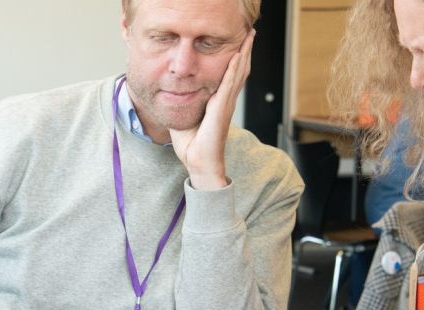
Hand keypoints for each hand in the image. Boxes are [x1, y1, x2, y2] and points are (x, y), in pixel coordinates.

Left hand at [168, 30, 254, 190]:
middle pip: (239, 70)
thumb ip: (184, 104)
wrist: (199, 163)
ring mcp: (226, 104)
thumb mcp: (185, 117)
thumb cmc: (192, 145)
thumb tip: (173, 93)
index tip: (239, 42)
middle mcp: (225, 101)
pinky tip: (238, 56)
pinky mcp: (222, 110)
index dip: (235, 58)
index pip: (229, 75)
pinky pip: (229, 85)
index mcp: (218, 102)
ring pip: (238, 73)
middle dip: (245, 50)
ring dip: (244, 53)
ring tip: (249, 37)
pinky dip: (234, 69)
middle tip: (250, 32)